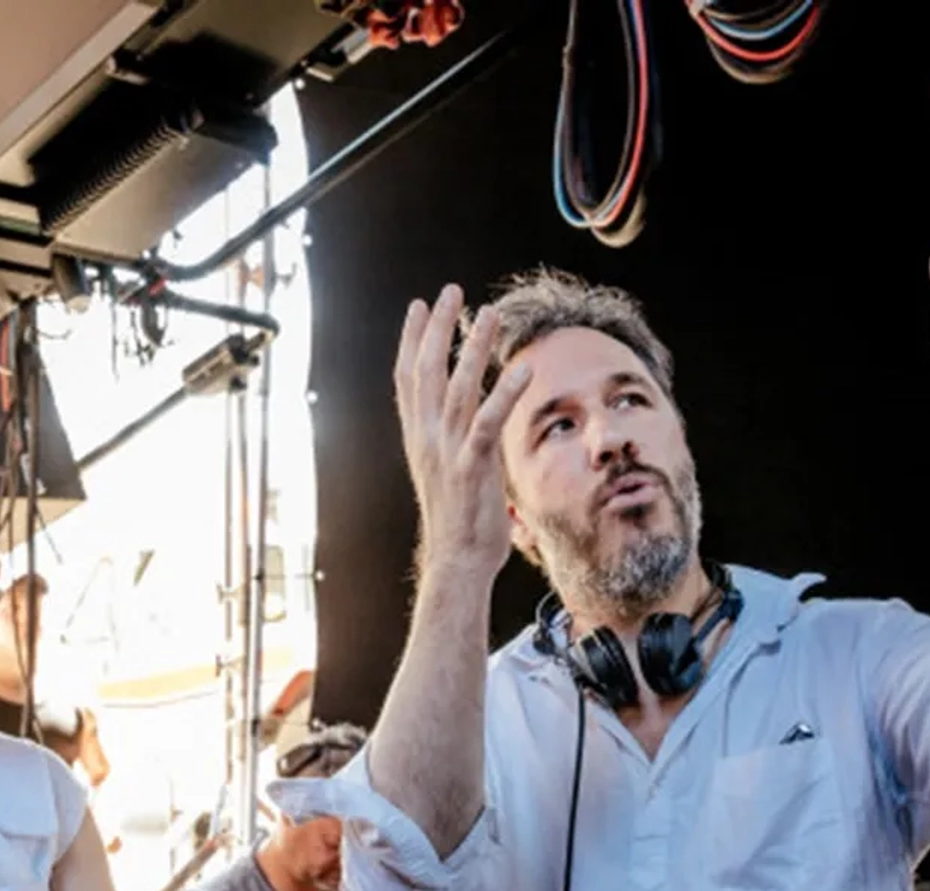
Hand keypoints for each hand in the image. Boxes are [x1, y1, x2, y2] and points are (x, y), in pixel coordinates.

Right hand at [394, 286, 533, 578]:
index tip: (418, 306)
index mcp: (418, 437)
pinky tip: (522, 368)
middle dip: (437, 326)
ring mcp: (446, 451)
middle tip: (451, 291)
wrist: (457, 561)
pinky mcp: (472, 466)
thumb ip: (456, 439)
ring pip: (457, 386)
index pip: (407, 377)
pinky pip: (488, 421)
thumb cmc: (460, 521)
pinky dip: (504, 393)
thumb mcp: (449, 470)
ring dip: (472, 346)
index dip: (411, 338)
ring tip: (488, 313)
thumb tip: (472, 419)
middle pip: (426, 370)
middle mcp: (426, 438)